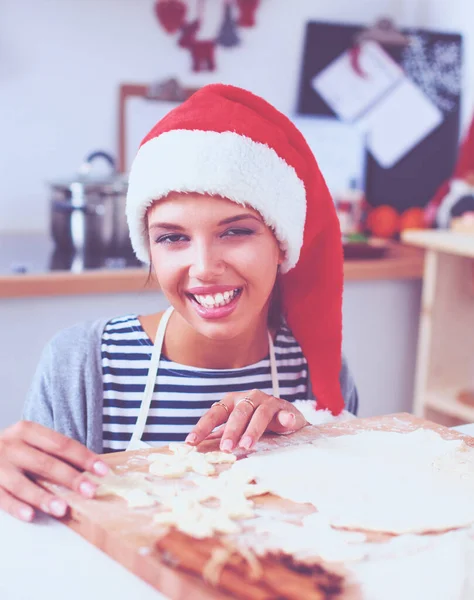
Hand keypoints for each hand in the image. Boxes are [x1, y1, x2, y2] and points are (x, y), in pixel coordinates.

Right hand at [0, 421, 108, 521]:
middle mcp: (12, 445)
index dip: (84, 457)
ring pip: (23, 482)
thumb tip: (90, 471)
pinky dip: (17, 506)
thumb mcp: (29, 444)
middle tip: (90, 491)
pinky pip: (2, 497)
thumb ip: (53, 454)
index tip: (103, 470)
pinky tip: (30, 515)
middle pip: (46, 462)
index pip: (61, 444)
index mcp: (28, 431)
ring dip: (44, 496)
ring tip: (63, 508)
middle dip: (70, 478)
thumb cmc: (11, 452)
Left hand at [185, 390, 307, 451]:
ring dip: (253, 429)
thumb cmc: (254, 424)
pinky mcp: (284, 408)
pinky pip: (285, 413)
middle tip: (226, 448)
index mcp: (232, 402)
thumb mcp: (236, 429)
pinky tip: (287, 421)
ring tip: (247, 445)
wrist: (286, 419)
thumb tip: (194, 448)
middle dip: (230, 431)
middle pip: (238, 413)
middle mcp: (248, 398)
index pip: (215, 414)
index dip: (203, 427)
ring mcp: (267, 401)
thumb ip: (219, 436)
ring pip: (259, 413)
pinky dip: (286, 417)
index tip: (191, 442)